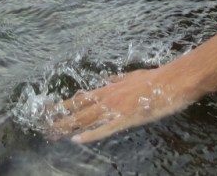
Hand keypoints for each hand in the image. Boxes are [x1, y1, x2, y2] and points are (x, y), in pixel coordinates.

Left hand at [49, 65, 190, 142]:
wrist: (173, 80)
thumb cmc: (155, 78)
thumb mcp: (132, 76)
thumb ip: (117, 80)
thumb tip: (105, 80)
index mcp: (109, 88)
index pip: (81, 97)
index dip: (64, 104)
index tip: (49, 109)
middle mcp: (108, 97)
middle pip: (79, 109)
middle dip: (60, 117)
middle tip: (42, 124)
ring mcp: (116, 108)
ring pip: (87, 119)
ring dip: (69, 126)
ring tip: (53, 133)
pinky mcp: (127, 119)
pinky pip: (105, 129)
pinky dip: (90, 134)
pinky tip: (78, 139)